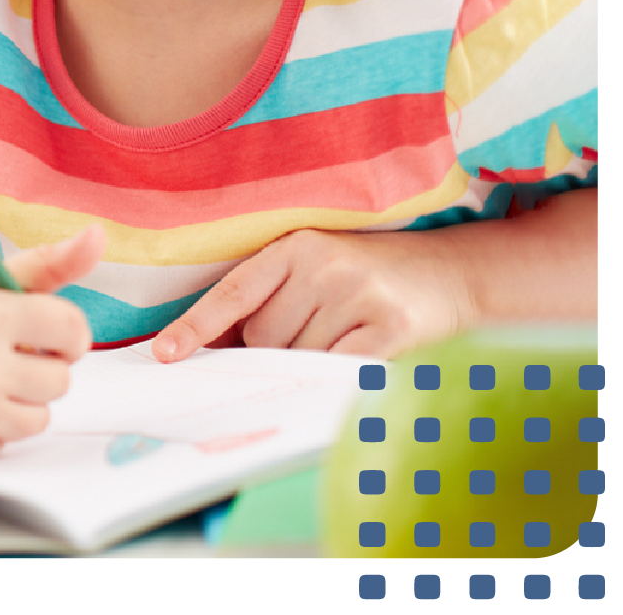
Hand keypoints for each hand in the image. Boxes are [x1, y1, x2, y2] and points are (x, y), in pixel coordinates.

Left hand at [150, 227, 472, 362]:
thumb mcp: (316, 269)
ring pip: (297, 358)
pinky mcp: (391, 328)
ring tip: (344, 337)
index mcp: (296, 246)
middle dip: (274, 351)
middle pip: (262, 337)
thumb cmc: (371, 278)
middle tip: (313, 334)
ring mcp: (359, 295)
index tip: (166, 354)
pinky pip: (337, 370)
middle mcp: (325, 266)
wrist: (456, 273)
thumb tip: (212, 349)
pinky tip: (356, 357)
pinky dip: (336, 375)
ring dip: (309, 363)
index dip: (196, 326)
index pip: (232, 293)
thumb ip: (269, 298)